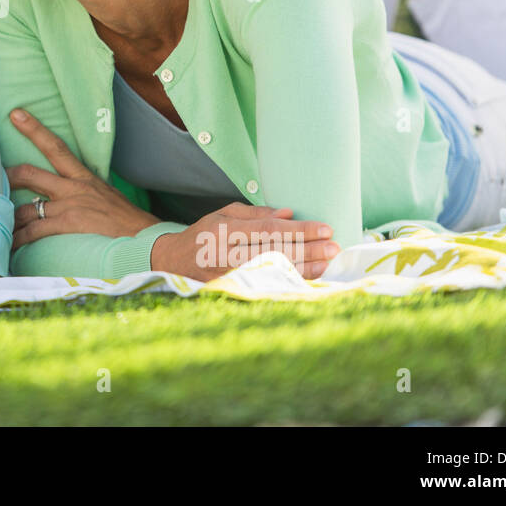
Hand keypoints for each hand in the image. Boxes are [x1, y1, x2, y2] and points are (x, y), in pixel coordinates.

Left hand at [6, 108, 160, 248]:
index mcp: (84, 178)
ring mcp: (70, 206)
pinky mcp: (69, 224)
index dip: (34, 129)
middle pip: (30, 173)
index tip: (15, 114)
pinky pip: (35, 230)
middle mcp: (74, 188)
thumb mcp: (107, 198)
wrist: (147, 239)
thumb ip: (86, 194)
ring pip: (26, 207)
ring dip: (9, 218)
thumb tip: (70, 197)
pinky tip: (9, 245)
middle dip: (7, 176)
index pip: (56, 147)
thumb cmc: (128, 224)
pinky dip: (19, 239)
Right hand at [152, 202, 339, 280]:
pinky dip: (292, 281)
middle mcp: (225, 255)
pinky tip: (311, 277)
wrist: (170, 264)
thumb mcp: (221, 215)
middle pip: (275, 251)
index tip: (324, 228)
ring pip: (274, 271)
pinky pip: (269, 286)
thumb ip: (255, 214)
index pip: (268, 230)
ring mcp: (229, 278)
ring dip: (306, 267)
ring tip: (329, 261)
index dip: (299, 230)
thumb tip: (289, 213)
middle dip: (308, 249)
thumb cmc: (201, 236)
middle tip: (334, 246)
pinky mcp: (233, 292)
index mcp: (223, 231)